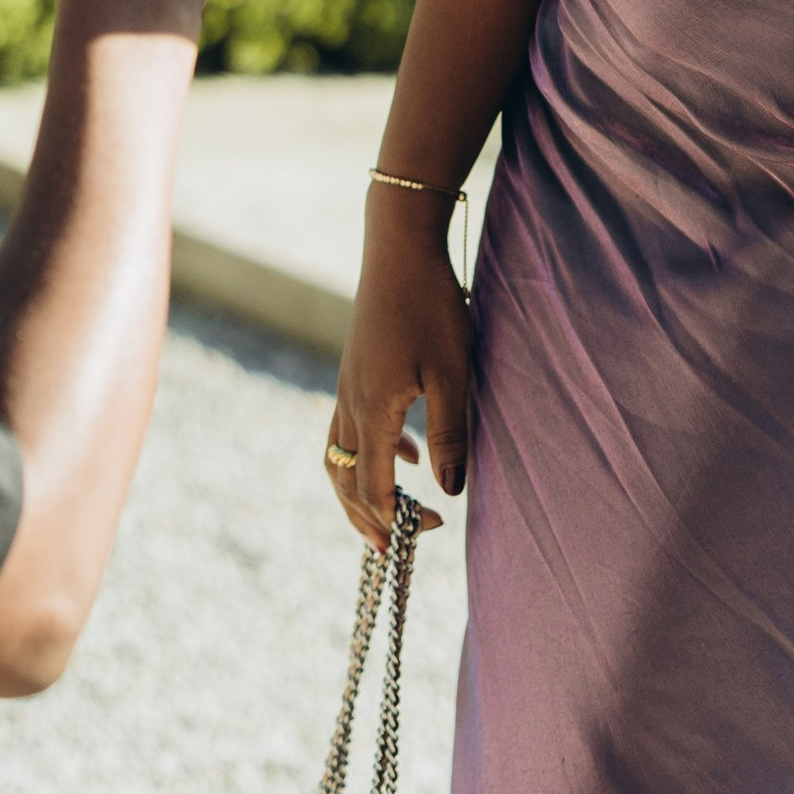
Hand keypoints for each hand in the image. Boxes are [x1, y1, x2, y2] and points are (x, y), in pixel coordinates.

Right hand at [326, 200, 471, 540]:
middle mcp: (350, 403)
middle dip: (366, 518)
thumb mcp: (452, 374)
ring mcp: (346, 385)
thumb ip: (450, 435)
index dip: (398, 519)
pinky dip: (369, 453)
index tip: (432, 530)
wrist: (398, 246)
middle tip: (394, 548)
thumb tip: (450, 491)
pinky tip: (408, 453)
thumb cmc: (431, 306)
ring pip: (340, 456)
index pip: (375, 487)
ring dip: (359, 490)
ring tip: (388, 514)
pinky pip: (349, 427)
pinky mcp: (353, 370)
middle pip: (345, 480)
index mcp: (373, 411)